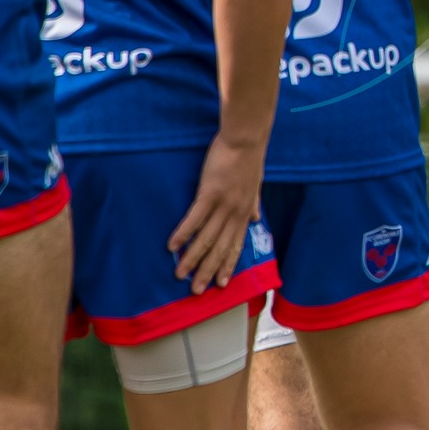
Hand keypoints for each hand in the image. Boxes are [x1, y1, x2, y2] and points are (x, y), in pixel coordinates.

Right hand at [168, 132, 265, 295]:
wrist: (247, 138)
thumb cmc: (248, 159)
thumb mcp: (255, 184)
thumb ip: (253, 204)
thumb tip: (255, 219)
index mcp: (244, 212)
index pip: (236, 245)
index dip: (228, 265)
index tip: (221, 284)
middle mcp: (235, 213)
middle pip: (220, 248)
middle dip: (208, 271)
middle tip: (197, 291)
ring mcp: (223, 204)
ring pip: (206, 238)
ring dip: (192, 258)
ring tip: (180, 275)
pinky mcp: (210, 193)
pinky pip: (195, 218)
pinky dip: (183, 233)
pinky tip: (172, 247)